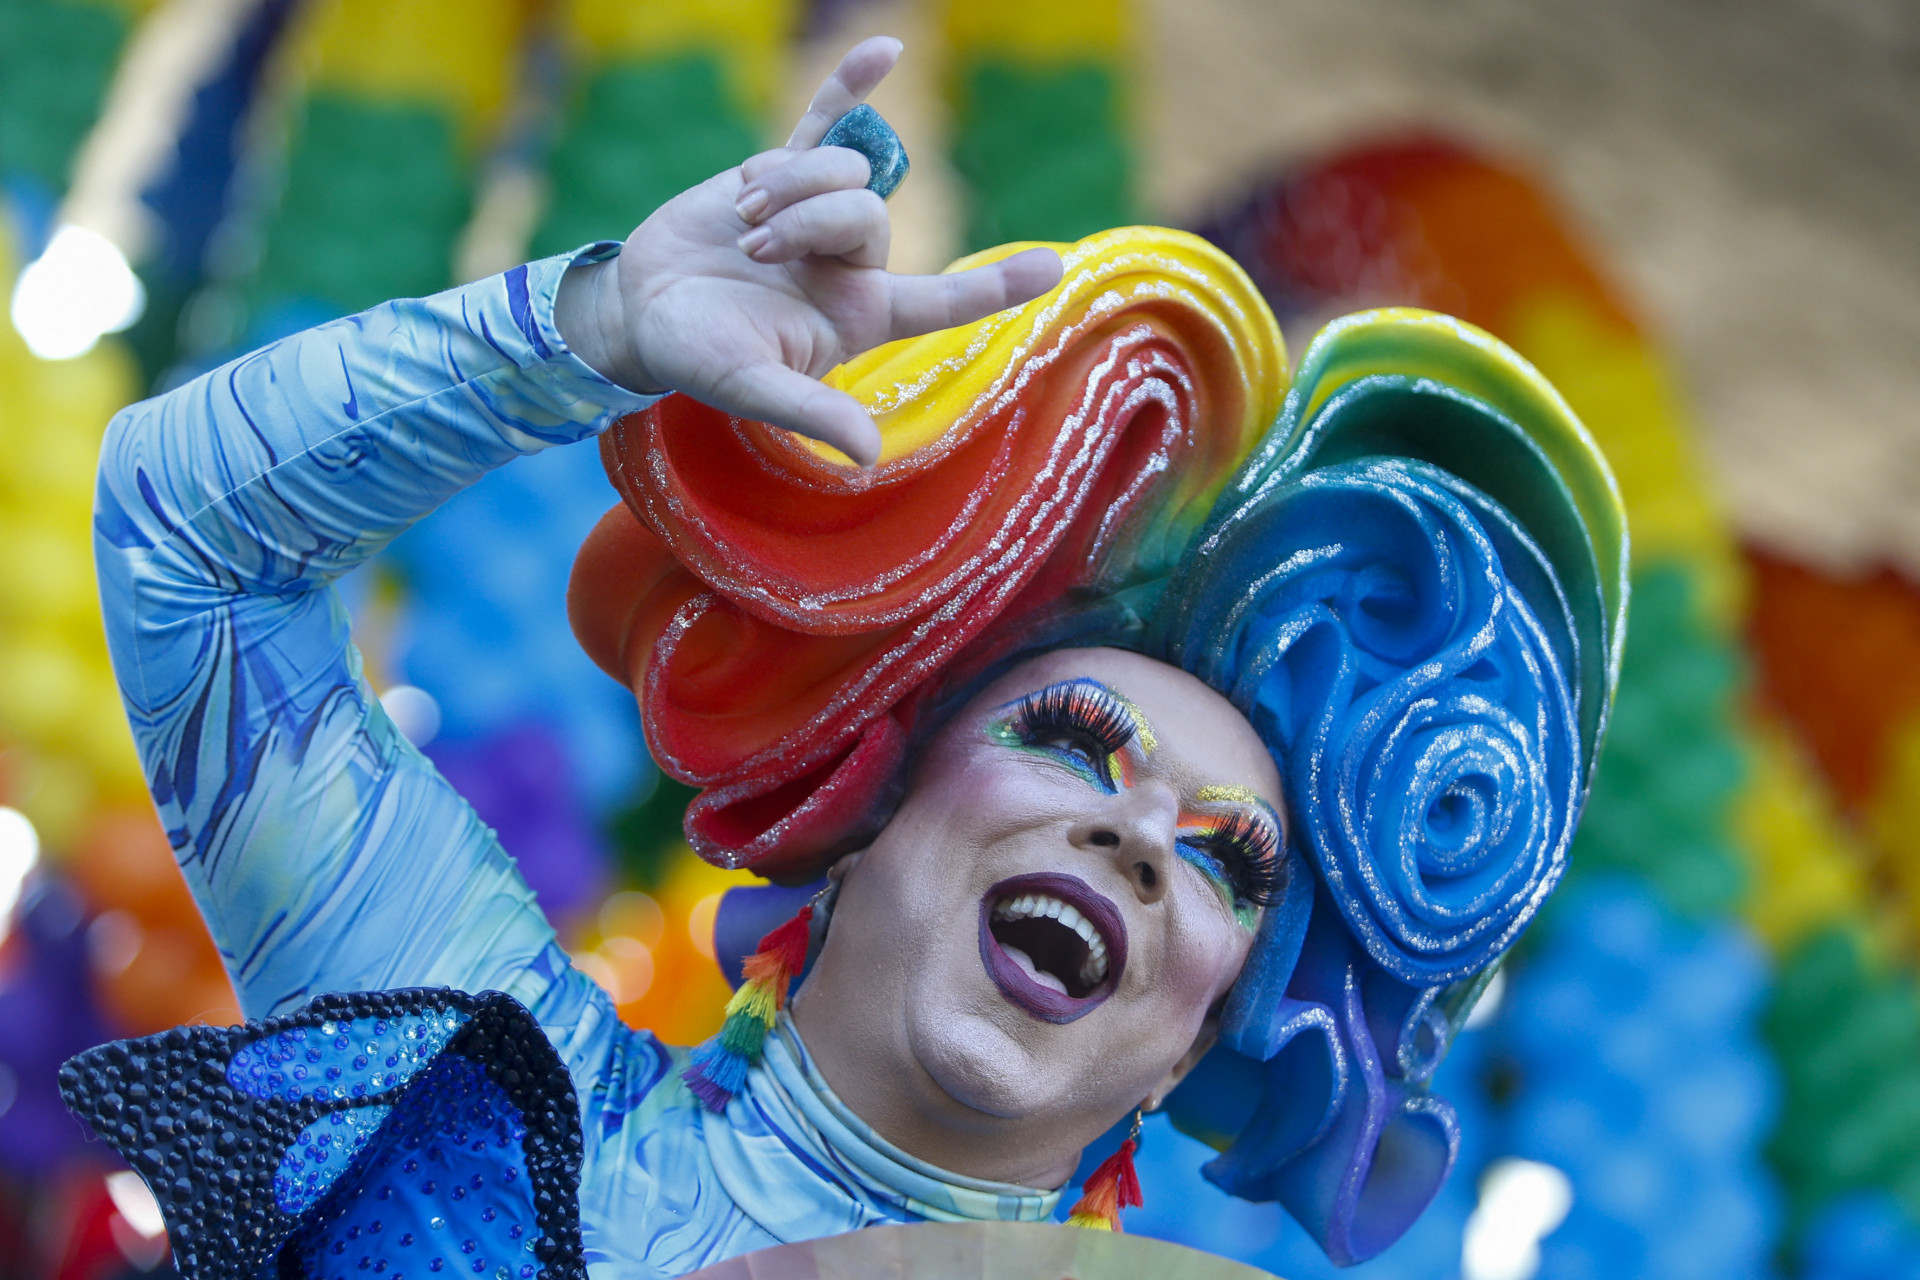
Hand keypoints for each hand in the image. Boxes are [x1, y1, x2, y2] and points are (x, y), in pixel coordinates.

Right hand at [556, 37, 1063, 466]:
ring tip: (741, 219)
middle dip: (811, 219)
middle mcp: (848, 264)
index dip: (994, 285)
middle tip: (754, 249)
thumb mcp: (753, 390)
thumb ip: (811, 413)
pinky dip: (851, 86)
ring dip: (789, 185)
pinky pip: (823, 120)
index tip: (1055, 266)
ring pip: (841, 168)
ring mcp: (816, 213)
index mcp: (858, 316)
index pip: (941, 301)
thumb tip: (866, 454)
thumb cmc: (698, 359)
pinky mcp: (778, 173)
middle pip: (871, 212)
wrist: (638, 309)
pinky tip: (886, 49)